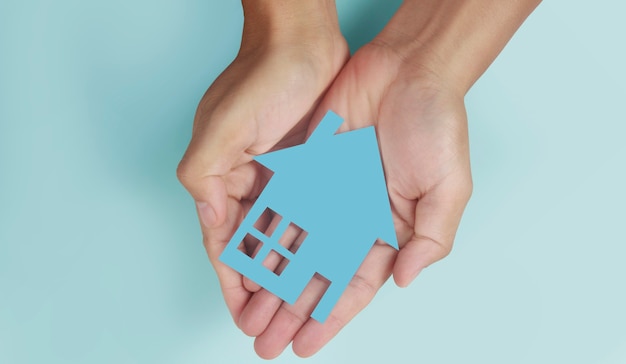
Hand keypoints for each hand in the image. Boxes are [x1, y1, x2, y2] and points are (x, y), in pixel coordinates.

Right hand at [176, 0, 347, 340]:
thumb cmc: (261, 76)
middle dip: (261, 290)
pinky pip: (311, 214)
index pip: (224, 244)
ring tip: (298, 309)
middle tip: (271, 327)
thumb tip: (207, 217)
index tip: (244, 315)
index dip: (233, 283)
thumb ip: (205, 173)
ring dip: (289, 273)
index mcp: (221, 177)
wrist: (303, 40)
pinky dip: (314, 240)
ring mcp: (280, 177)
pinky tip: (323, 266)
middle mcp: (248, 182)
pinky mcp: (310, 168)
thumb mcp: (222, 124)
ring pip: (284, 238)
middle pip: (254, 249)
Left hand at [238, 43, 471, 357]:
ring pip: (293, 248)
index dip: (330, 317)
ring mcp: (329, 195)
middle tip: (266, 343)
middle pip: (317, 276)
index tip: (305, 345)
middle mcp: (354, 218)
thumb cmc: (436, 124)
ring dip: (271, 282)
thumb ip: (431, 238)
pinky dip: (264, 234)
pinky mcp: (309, 170)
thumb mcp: (448, 188)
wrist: (408, 68)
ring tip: (249, 314)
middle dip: (291, 312)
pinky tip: (245, 262)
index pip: (355, 285)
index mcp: (388, 230)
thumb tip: (405, 281)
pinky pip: (281, 206)